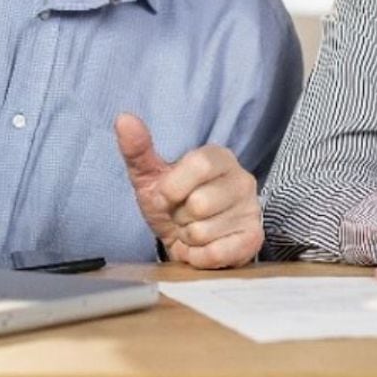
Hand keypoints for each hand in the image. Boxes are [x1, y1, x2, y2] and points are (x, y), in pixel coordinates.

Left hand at [115, 113, 262, 268]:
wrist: (188, 241)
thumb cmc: (172, 203)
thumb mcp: (150, 176)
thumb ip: (137, 149)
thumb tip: (123, 119)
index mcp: (218, 156)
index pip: (198, 164)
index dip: (172, 187)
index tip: (163, 197)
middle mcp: (242, 179)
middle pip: (199, 203)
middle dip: (179, 217)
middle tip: (182, 216)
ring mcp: (251, 210)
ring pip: (204, 232)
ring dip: (188, 238)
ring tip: (192, 231)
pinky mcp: (253, 240)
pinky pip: (216, 254)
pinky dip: (198, 256)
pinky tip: (202, 248)